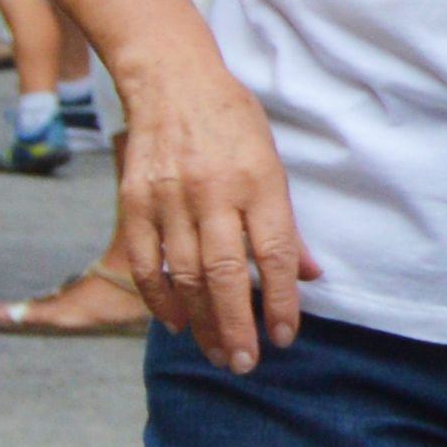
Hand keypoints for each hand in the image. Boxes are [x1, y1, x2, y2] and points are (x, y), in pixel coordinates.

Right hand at [109, 55, 317, 360]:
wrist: (172, 82)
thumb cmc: (232, 124)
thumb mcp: (273, 164)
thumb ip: (287, 224)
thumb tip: (311, 275)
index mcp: (258, 182)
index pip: (274, 254)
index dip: (281, 300)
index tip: (284, 337)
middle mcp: (214, 192)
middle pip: (225, 273)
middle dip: (236, 325)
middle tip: (244, 363)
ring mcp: (170, 198)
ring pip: (184, 275)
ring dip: (201, 321)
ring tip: (216, 352)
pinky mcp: (134, 202)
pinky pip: (146, 261)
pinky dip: (159, 298)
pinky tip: (176, 323)